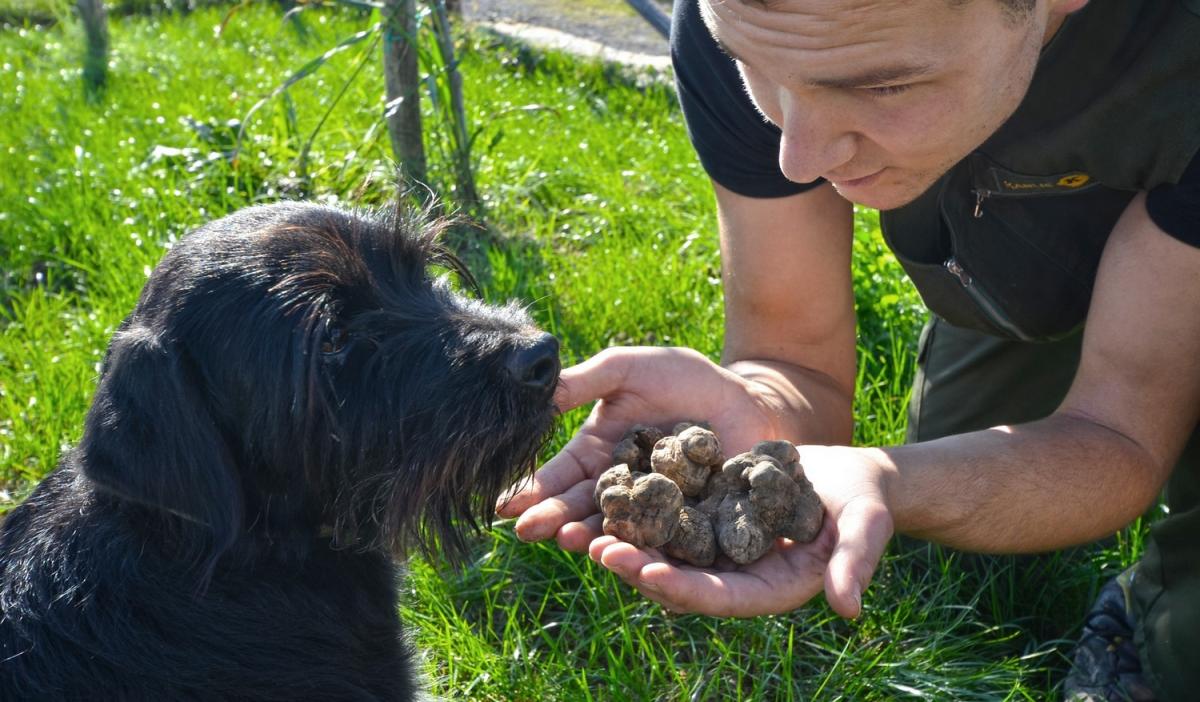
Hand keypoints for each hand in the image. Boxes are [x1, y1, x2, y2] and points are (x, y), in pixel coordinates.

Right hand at [496, 346, 781, 551]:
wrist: (744, 398)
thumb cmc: (682, 378)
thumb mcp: (627, 369)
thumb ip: (585, 381)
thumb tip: (536, 390)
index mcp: (598, 454)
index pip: (560, 475)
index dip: (534, 489)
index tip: (506, 506)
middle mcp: (620, 487)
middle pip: (581, 507)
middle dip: (554, 518)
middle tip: (527, 531)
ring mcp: (653, 509)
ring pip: (617, 527)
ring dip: (590, 535)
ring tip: (569, 540)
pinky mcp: (689, 523)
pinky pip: (664, 537)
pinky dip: (645, 546)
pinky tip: (627, 551)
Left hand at [590, 444, 893, 617]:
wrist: (851, 476)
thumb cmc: (866, 503)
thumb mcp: (865, 527)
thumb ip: (855, 563)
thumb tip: (849, 607)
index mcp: (769, 588)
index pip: (718, 596)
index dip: (681, 587)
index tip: (645, 573)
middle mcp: (735, 573)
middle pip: (678, 579)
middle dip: (637, 566)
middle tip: (597, 548)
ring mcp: (717, 546)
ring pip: (664, 550)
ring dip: (626, 542)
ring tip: (584, 527)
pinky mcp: (707, 516)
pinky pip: (667, 517)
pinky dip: (638, 509)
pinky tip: (605, 492)